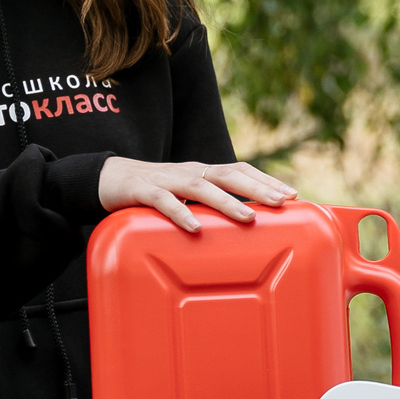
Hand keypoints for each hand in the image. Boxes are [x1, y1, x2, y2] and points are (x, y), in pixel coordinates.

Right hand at [97, 158, 294, 230]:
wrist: (106, 180)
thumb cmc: (153, 192)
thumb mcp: (186, 198)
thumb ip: (211, 207)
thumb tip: (246, 227)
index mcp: (202, 173)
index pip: (240, 170)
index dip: (266, 180)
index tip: (293, 194)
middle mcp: (189, 172)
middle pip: (229, 175)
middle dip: (258, 187)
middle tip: (283, 202)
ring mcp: (166, 180)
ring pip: (201, 186)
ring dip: (227, 201)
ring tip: (248, 217)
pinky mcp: (142, 191)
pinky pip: (163, 201)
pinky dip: (180, 213)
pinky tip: (195, 228)